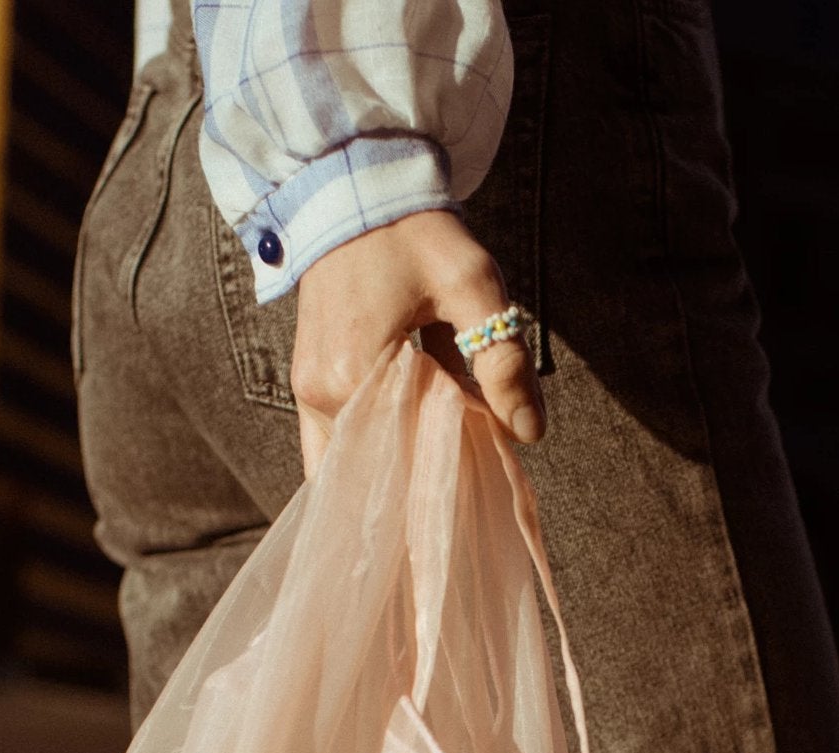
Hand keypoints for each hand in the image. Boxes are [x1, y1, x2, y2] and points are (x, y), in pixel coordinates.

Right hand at [291, 209, 545, 477]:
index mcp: (353, 376)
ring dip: (397, 471)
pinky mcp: (310, 385)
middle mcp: (321, 395)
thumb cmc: (411, 232)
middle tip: (467, 475)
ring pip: (355, 464)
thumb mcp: (471, 285)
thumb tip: (530, 432)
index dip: (450, 468)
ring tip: (438, 469)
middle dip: (422, 479)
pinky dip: (377, 453)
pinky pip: (341, 443)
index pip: (407, 456)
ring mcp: (308, 394)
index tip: (484, 467)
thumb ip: (502, 361)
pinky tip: (412, 452)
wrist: (354, 188)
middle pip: (378, 470)